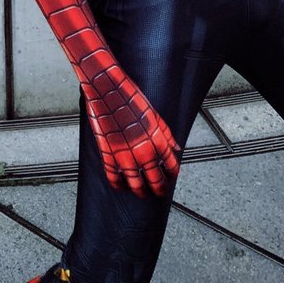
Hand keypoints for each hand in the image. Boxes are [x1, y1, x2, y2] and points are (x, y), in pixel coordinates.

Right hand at [84, 72, 180, 196]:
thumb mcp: (154, 114)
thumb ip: (166, 134)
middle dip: (160, 189)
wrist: (107, 90)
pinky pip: (114, 179)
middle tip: (160, 193)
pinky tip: (121, 187)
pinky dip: (118, 186)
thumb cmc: (130, 99)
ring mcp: (125, 157)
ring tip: (143, 194)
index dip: (172, 175)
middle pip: (156, 181)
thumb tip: (176, 148)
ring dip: (141, 192)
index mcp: (157, 142)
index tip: (171, 177)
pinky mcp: (109, 156)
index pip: (171, 167)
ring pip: (136, 185)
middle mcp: (144, 153)